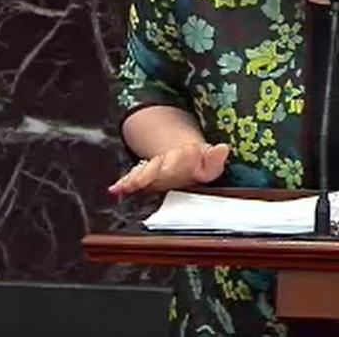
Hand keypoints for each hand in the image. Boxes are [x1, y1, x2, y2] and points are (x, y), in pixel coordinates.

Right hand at [108, 142, 229, 196]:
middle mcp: (165, 160)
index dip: (172, 162)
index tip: (167, 168)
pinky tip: (115, 190)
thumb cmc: (200, 164)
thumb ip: (215, 158)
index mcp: (182, 155)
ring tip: (124, 186)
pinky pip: (134, 179)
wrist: (186, 158)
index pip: (177, 157)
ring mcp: (154, 168)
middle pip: (155, 165)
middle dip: (147, 173)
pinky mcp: (146, 178)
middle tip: (140, 181)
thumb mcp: (211, 163)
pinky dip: (125, 184)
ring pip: (142, 171)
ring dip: (133, 178)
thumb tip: (223, 148)